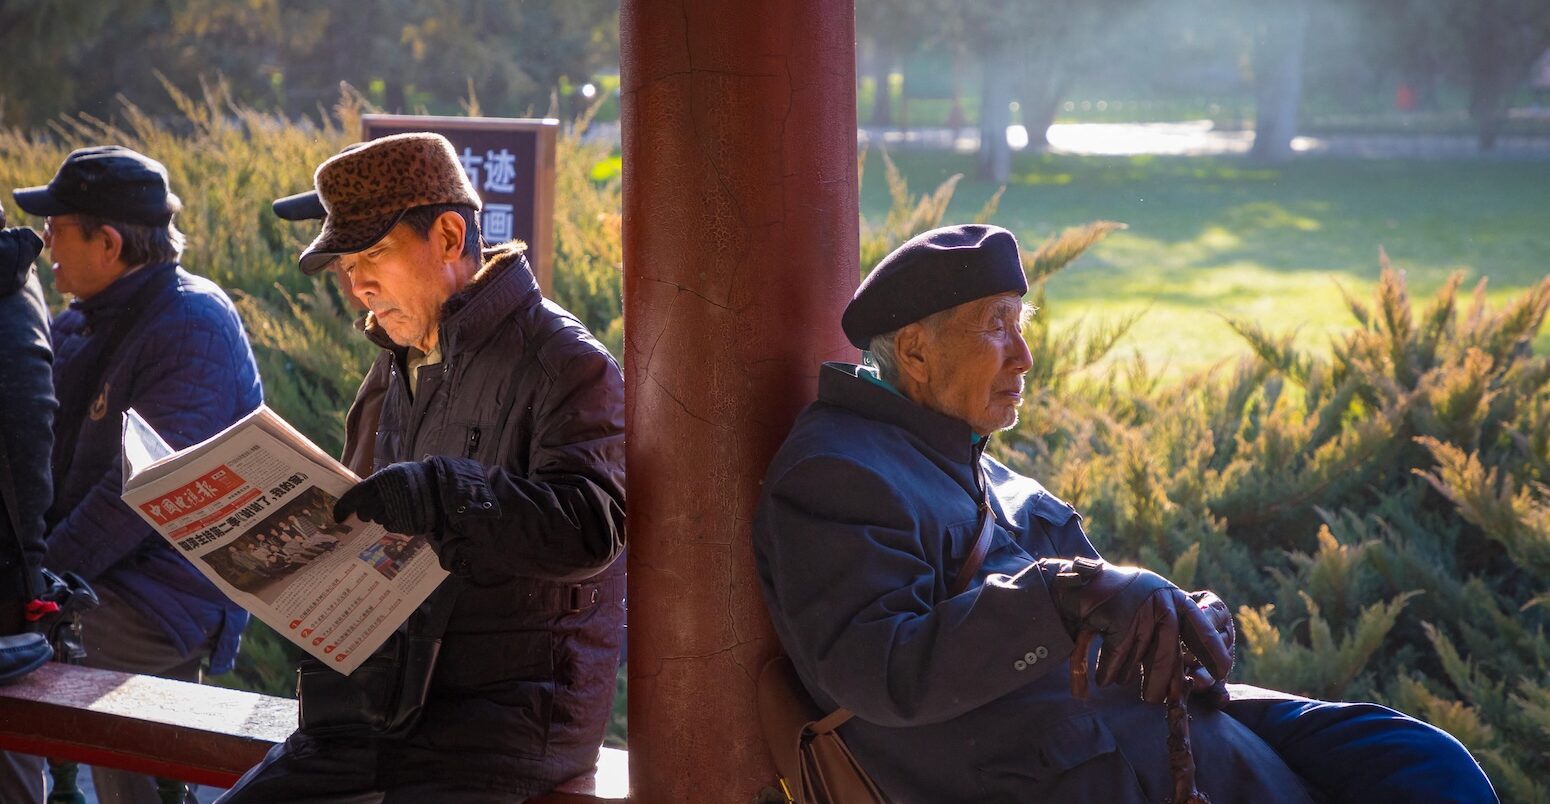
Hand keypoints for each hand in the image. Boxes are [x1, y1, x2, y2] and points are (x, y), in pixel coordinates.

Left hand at [332, 461, 438, 535]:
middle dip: (367, 512)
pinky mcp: (403, 526)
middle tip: (377, 506)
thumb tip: (359, 495)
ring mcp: (393, 514)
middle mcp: (382, 500)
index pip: (352, 498)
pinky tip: (407, 512)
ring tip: (399, 506)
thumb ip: (376, 484)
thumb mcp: (394, 473)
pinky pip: (393, 527)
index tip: (337, 517)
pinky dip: (397, 522)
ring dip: (384, 516)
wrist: (442, 487)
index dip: (342, 509)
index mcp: (377, 483)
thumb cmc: (416, 476)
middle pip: (364, 514)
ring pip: (379, 521)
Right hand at [1052, 558, 1231, 703]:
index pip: (1201, 629)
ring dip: (1126, 674)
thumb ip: (1165, 636)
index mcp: (1175, 599)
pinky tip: (1102, 679)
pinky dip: (1109, 671)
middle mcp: (1163, 601)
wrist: (1080, 584)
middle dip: (1159, 682)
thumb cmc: (1118, 603)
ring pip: (1140, 657)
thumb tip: (1184, 680)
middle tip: (1152, 701)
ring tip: (1116, 681)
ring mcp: (1142, 606)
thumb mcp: (1149, 611)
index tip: (1223, 672)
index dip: (1213, 652)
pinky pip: (1118, 656)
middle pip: (1168, 654)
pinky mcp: (1120, 615)